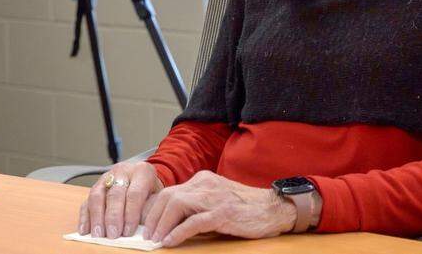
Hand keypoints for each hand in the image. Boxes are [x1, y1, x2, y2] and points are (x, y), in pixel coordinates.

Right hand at [77, 161, 163, 239]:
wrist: (144, 177)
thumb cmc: (152, 190)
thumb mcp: (157, 196)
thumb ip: (149, 208)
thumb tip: (140, 227)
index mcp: (142, 171)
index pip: (134, 194)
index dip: (131, 214)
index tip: (128, 231)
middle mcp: (122, 172)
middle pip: (114, 194)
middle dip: (113, 217)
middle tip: (113, 234)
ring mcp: (106, 178)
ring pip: (97, 195)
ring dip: (97, 217)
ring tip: (98, 234)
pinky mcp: (95, 187)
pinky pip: (86, 201)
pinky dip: (85, 217)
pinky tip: (85, 230)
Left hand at [142, 171, 296, 246]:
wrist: (274, 208)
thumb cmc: (246, 207)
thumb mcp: (217, 200)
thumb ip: (197, 204)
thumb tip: (172, 222)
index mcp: (203, 180)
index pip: (170, 191)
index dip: (154, 209)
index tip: (147, 225)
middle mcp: (205, 184)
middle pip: (168, 197)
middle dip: (153, 217)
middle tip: (146, 235)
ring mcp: (214, 198)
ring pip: (176, 206)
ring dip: (162, 224)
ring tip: (155, 240)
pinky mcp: (222, 213)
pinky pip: (193, 222)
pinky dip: (178, 232)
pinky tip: (170, 241)